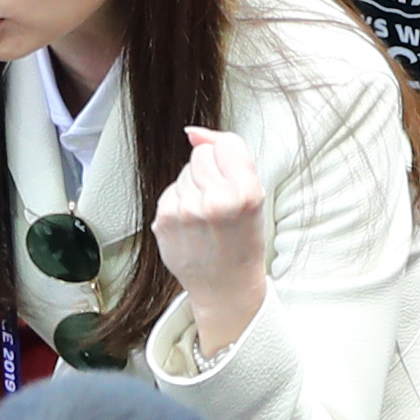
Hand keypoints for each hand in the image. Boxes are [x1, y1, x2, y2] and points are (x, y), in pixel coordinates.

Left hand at [152, 127, 271, 348]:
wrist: (226, 287)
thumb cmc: (243, 241)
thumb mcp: (255, 196)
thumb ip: (230, 156)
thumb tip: (193, 133)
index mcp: (244, 194)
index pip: (226, 144)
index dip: (228, 158)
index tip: (232, 177)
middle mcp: (213, 201)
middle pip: (200, 154)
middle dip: (209, 172)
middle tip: (220, 202)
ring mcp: (185, 212)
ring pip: (183, 172)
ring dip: (193, 187)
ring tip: (206, 215)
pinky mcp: (164, 221)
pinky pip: (171, 191)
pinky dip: (179, 202)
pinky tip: (191, 224)